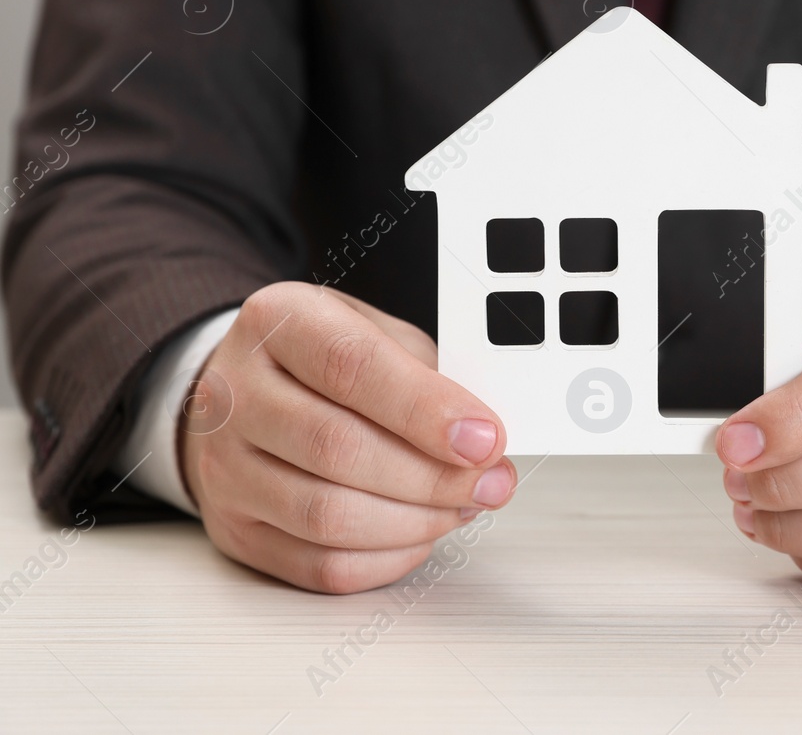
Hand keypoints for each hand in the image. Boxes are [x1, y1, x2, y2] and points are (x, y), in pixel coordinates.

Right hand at [177, 282, 516, 592]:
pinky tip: (419, 533)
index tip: (484, 438)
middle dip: (433, 475)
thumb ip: (429, 374)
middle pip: (338, 448)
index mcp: (278, 323)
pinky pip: (319, 566)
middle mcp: (236, 394)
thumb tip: (482, 437)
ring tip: (461, 505)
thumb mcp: (377, 332)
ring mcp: (224, 468)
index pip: (351, 365)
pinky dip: (386, 559)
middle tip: (490, 480)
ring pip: (327, 517)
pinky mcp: (235, 530)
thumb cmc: (321, 359)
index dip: (426, 409)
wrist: (242, 391)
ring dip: (416, 521)